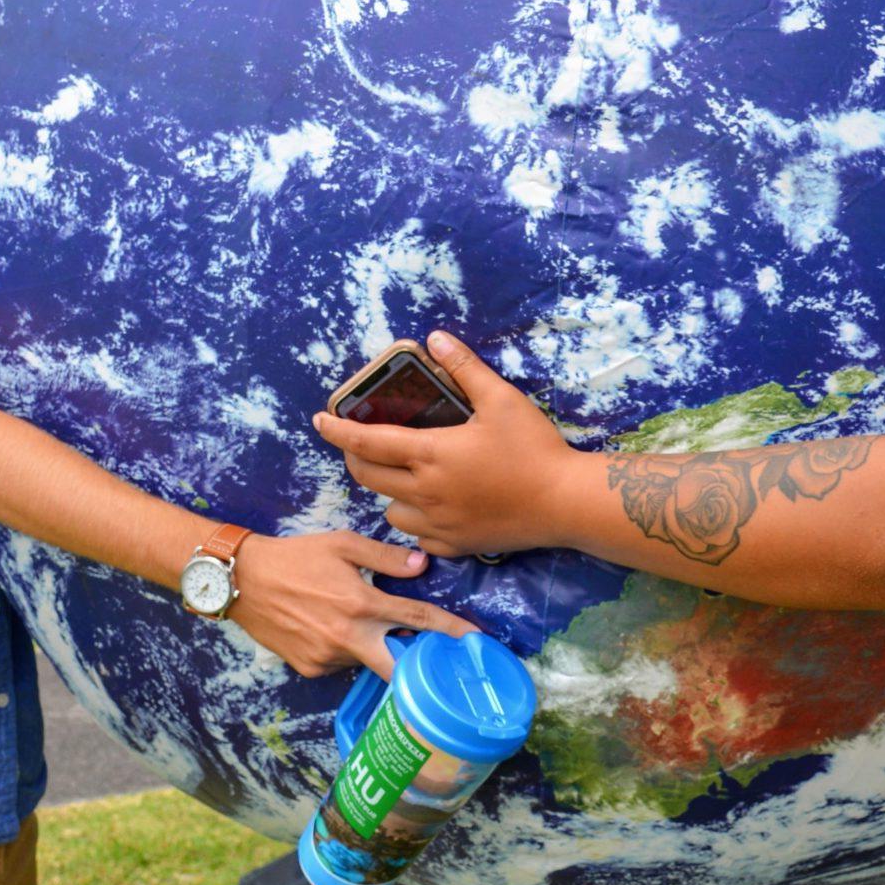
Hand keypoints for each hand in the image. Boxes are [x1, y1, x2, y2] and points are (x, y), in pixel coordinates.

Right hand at [223, 530, 470, 678]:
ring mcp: (327, 658)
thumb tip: (423, 565)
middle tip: (436, 659)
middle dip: (420, 667)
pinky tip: (334, 629)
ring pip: (368, 660)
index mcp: (361, 605)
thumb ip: (385, 557)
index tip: (476, 641)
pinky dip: (349, 650)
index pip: (418, 621)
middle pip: (400, 667)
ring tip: (363, 625)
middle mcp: (348, 638)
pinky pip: (342, 663)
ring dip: (377, 648)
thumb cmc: (296, 557)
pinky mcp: (310, 669)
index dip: (451, 631)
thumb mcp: (342, 545)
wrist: (241, 580)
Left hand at [313, 330, 586, 559]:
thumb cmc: (534, 448)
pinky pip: (417, 536)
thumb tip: (434, 338)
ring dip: (387, 491)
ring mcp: (438, 524)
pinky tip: (432, 506)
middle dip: (355, 459)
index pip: (367, 442)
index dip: (338, 430)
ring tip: (403, 476)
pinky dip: (415, 520)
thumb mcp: (501, 399)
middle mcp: (426, 492)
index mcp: (431, 453)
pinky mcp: (455, 546)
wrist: (565, 503)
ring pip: (389, 510)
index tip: (319, 420)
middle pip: (368, 477)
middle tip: (360, 445)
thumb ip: (464, 367)